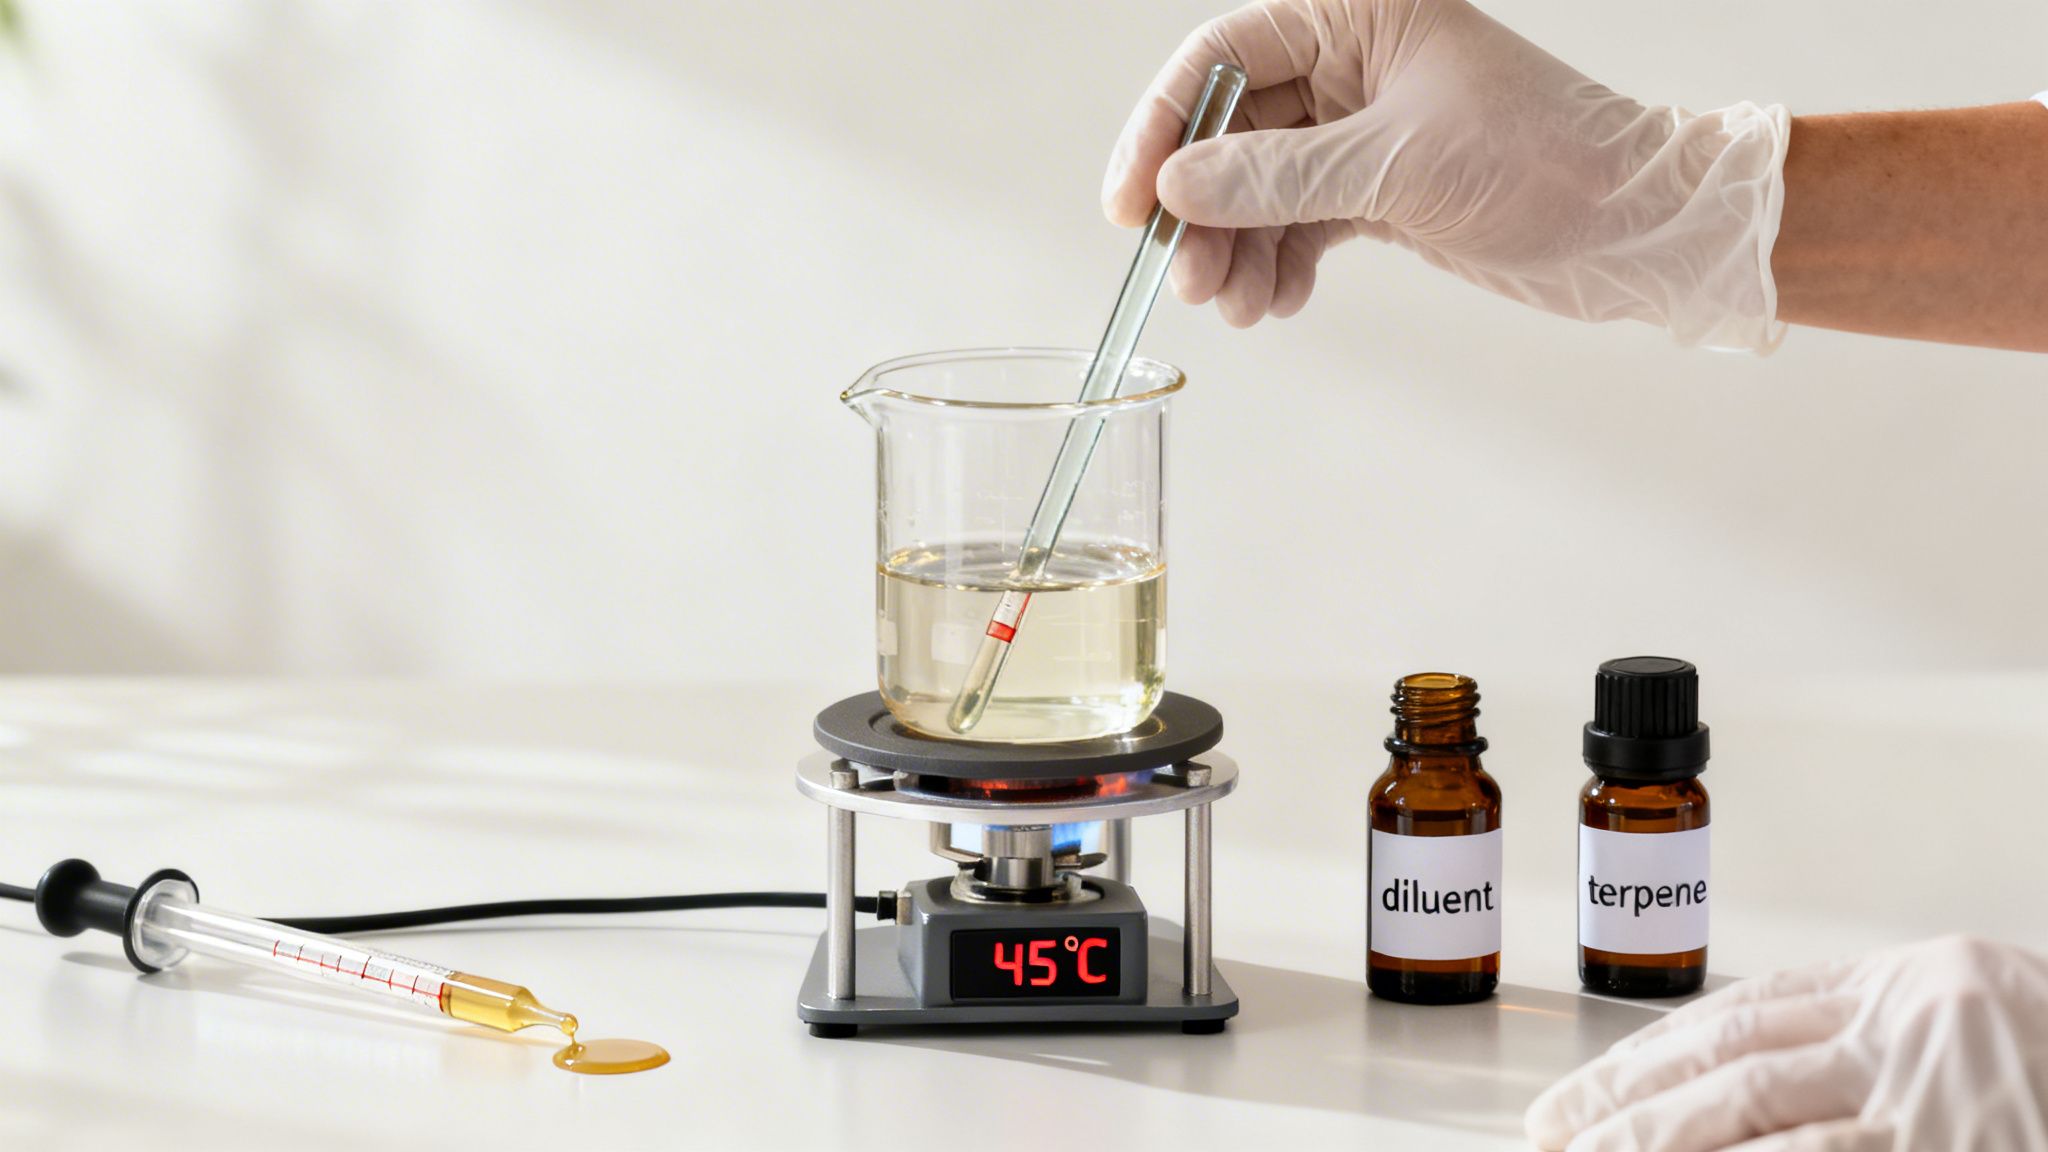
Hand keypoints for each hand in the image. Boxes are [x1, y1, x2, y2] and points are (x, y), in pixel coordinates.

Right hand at [1102, 0, 1787, 347]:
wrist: (1635, 226)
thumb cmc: (1547, 161)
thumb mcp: (1397, 166)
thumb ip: (1277, 176)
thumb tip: (1176, 189)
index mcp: (1356, 15)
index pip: (1223, 57)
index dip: (1165, 128)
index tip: (1132, 203)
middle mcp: (1351, 63)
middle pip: (1230, 132)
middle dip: (1203, 211)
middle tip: (1189, 278)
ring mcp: (1361, 129)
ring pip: (1257, 189)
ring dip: (1237, 252)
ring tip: (1238, 307)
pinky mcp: (1377, 188)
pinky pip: (1295, 224)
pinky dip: (1279, 265)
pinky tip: (1280, 301)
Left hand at [1525, 935, 2047, 1150]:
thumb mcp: (1983, 1035)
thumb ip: (1881, 1051)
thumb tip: (1756, 1099)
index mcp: (1917, 984)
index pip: (1750, 1013)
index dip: (1655, 1053)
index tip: (1585, 1090)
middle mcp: (1916, 1026)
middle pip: (1733, 1063)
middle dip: (1627, 1102)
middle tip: (1551, 1133)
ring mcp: (1938, 1099)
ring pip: (1756, 1118)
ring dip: (1657, 1145)